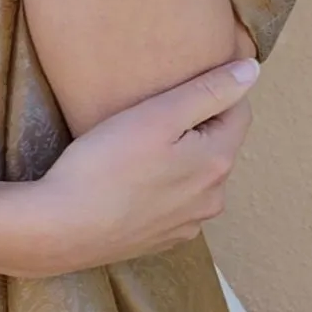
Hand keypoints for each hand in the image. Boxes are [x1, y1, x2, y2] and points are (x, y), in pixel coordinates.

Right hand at [15, 54, 261, 276]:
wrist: (60, 229)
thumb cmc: (104, 166)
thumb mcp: (157, 115)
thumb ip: (209, 91)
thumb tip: (251, 71)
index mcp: (217, 163)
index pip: (238, 112)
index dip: (213, 90)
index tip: (179, 81)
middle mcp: (212, 199)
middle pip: (217, 144)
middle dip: (195, 125)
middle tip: (151, 111)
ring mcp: (188, 224)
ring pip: (195, 175)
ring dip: (179, 157)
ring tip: (137, 145)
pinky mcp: (162, 240)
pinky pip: (174, 202)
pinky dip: (162, 186)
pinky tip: (130, 180)